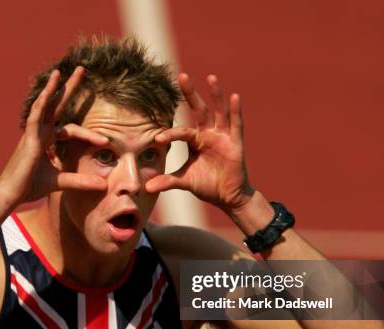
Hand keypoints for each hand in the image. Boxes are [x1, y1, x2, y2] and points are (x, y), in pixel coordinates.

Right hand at [0, 67, 108, 203]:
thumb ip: (81, 181)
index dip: (88, 134)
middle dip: (69, 88)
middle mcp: (39, 132)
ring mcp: (32, 133)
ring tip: (61, 71)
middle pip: (56, 105)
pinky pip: (34, 117)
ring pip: (44, 105)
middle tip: (82, 70)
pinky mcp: (27, 139)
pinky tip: (47, 92)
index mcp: (46, 140)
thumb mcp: (61, 182)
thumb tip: (104, 185)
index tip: (106, 141)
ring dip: (52, 89)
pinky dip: (41, 104)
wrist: (11, 194)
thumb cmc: (30, 186)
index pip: (71, 129)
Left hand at [145, 73, 254, 211]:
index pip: (180, 132)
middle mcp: (209, 134)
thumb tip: (146, 188)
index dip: (170, 134)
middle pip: (199, 110)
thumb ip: (167, 181)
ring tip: (210, 77)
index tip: (157, 139)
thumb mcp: (185, 181)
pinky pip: (236, 125)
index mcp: (195, 140)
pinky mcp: (236, 144)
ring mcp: (223, 137)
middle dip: (190, 93)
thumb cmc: (207, 185)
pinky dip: (236, 111)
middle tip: (181, 75)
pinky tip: (235, 96)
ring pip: (218, 112)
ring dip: (215, 95)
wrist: (228, 197)